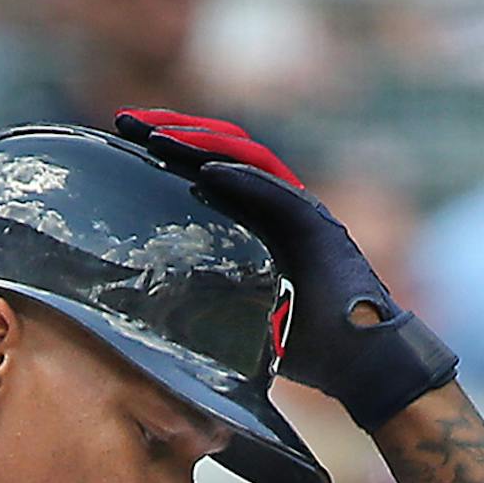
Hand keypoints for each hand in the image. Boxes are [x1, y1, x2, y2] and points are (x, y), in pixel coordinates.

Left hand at [111, 109, 457, 431]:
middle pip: (221, 150)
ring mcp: (300, 211)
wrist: (360, 361)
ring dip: (199, 143)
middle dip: (172, 130)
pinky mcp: (318, 228)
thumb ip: (206, 304)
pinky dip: (241, 178)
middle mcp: (279, 204)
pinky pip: (276, 193)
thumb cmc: (304, 347)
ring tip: (154, 135)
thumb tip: (151, 322)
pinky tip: (205, 170)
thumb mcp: (237, 320)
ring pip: (246, 158)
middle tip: (124, 121)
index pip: (207, 169)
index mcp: (258, 219)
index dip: (168, 151)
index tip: (123, 141)